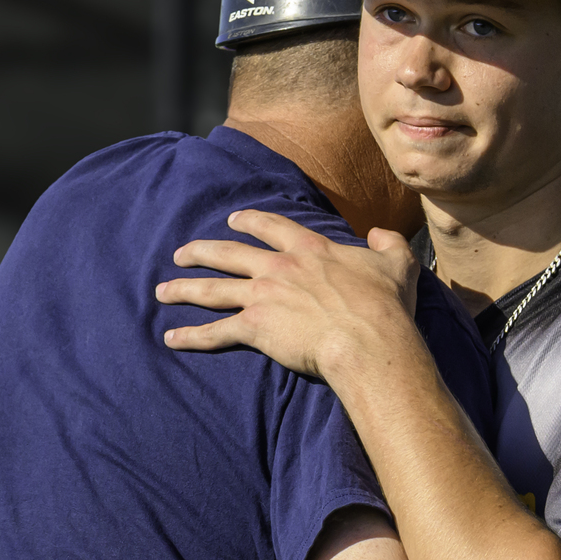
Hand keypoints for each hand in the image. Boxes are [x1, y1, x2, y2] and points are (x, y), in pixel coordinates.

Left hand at [156, 209, 419, 381]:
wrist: (369, 339)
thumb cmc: (385, 307)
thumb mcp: (397, 264)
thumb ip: (389, 243)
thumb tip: (380, 233)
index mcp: (309, 249)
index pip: (271, 227)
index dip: (249, 221)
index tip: (233, 220)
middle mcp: (279, 267)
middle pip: (229, 253)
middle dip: (201, 251)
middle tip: (182, 253)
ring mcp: (263, 296)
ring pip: (212, 289)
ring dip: (184, 288)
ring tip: (163, 289)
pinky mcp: (256, 328)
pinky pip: (216, 332)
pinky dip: (191, 337)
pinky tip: (171, 338)